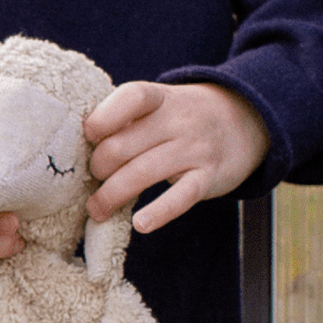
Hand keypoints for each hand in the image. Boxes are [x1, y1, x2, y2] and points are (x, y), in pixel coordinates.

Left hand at [84, 81, 269, 232]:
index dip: (103, 118)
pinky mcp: (208, 178)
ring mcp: (195, 149)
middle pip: (125, 145)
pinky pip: (181, 197)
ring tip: (97, 210)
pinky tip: (140, 224)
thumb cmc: (181, 119)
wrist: (245, 120)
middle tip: (91, 181)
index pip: (131, 98)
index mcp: (159, 98)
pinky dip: (159, 212)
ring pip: (143, 173)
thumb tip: (77, 149)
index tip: (88, 136)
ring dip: (112, 195)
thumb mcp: (158, 106)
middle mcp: (178, 120)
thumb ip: (125, 120)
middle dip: (98, 168)